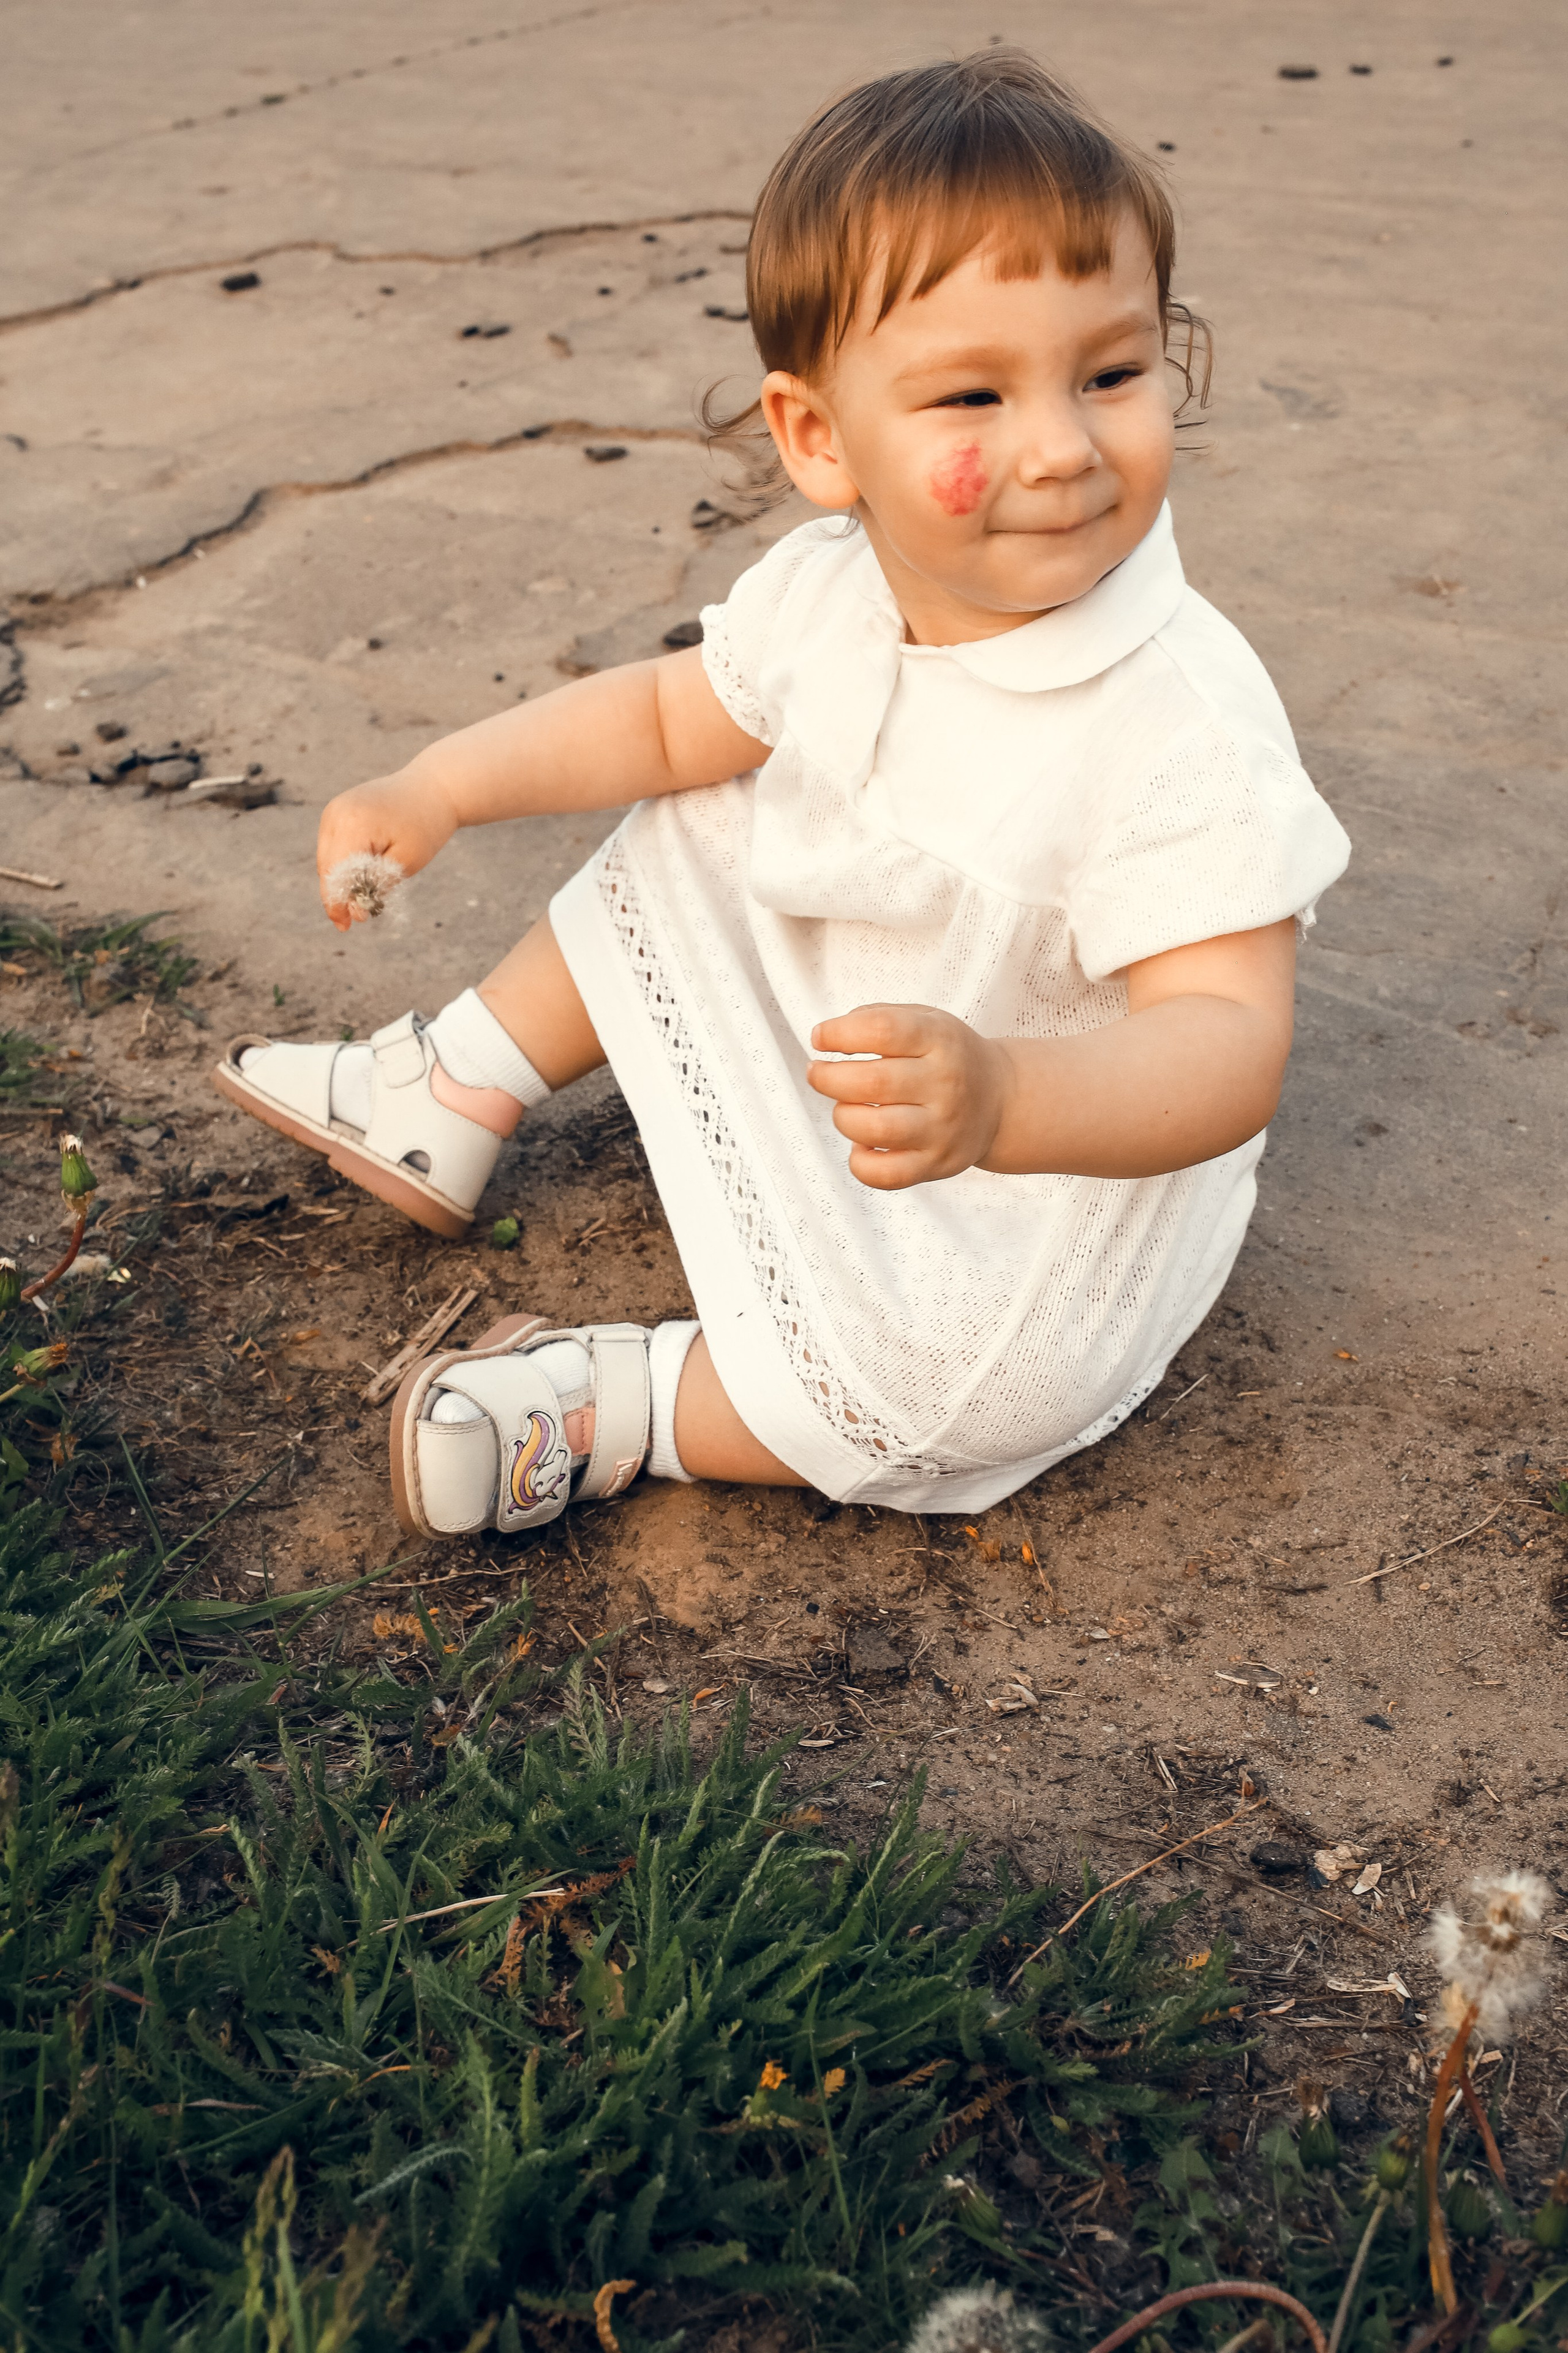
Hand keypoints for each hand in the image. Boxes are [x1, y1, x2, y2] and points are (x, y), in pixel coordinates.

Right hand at [315, 768, 457, 930]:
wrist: (432, 788)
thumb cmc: (424, 826)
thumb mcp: (405, 862)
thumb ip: (376, 886)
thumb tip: (354, 911)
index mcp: (353, 824)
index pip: (336, 872)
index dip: (339, 902)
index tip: (347, 926)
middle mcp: (336, 813)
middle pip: (327, 867)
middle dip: (336, 896)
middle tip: (347, 924)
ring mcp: (334, 810)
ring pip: (326, 858)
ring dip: (338, 881)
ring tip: (356, 904)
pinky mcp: (337, 811)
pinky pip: (332, 845)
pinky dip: (342, 864)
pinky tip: (356, 881)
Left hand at [807, 1003, 1009, 1189]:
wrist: (1001, 1100)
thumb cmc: (947, 1057)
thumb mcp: (927, 1020)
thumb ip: (880, 1017)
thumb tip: (828, 1035)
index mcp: (940, 1040)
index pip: (882, 1030)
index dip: (839, 1033)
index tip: (820, 1038)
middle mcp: (945, 1084)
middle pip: (871, 1082)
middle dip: (827, 1077)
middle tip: (818, 1072)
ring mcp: (942, 1129)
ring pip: (873, 1129)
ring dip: (843, 1116)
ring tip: (846, 1107)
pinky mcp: (936, 1164)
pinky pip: (884, 1174)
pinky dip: (859, 1162)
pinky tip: (863, 1144)